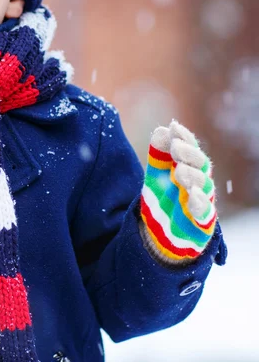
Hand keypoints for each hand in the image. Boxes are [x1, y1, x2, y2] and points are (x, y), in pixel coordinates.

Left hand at [140, 120, 216, 265]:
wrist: (160, 233)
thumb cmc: (162, 199)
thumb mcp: (155, 174)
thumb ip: (158, 154)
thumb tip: (161, 130)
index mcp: (187, 168)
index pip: (190, 149)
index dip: (184, 138)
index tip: (174, 128)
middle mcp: (197, 182)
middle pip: (200, 164)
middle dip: (189, 154)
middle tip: (176, 147)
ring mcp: (202, 201)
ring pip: (204, 186)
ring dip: (194, 176)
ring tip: (180, 170)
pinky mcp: (202, 222)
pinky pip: (205, 213)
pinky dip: (201, 203)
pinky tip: (193, 195)